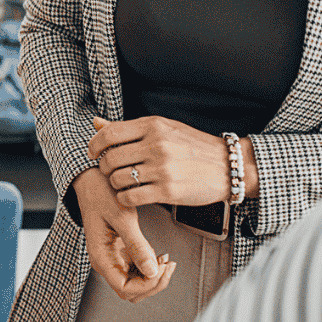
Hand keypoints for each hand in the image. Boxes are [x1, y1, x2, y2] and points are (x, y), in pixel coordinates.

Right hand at [71, 168, 175, 302]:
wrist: (90, 178)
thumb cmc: (100, 193)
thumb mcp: (122, 218)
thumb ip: (137, 246)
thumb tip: (152, 271)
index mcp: (101, 257)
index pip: (124, 289)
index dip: (146, 285)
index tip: (161, 268)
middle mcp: (105, 261)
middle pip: (131, 291)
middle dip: (153, 284)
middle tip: (168, 265)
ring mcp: (112, 257)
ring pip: (135, 283)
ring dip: (153, 277)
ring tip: (166, 260)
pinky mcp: (119, 250)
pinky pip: (136, 269)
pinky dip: (150, 267)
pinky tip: (159, 255)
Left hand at [89, 115, 254, 206]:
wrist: (227, 166)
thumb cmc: (192, 146)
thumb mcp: (163, 128)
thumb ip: (128, 128)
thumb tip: (96, 123)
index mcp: (153, 126)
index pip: (109, 133)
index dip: (94, 145)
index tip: (93, 152)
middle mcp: (156, 145)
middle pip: (110, 158)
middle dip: (104, 167)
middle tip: (110, 171)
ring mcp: (162, 169)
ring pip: (117, 179)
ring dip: (115, 184)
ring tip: (124, 183)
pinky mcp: (168, 191)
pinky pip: (130, 197)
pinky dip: (125, 198)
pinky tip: (132, 195)